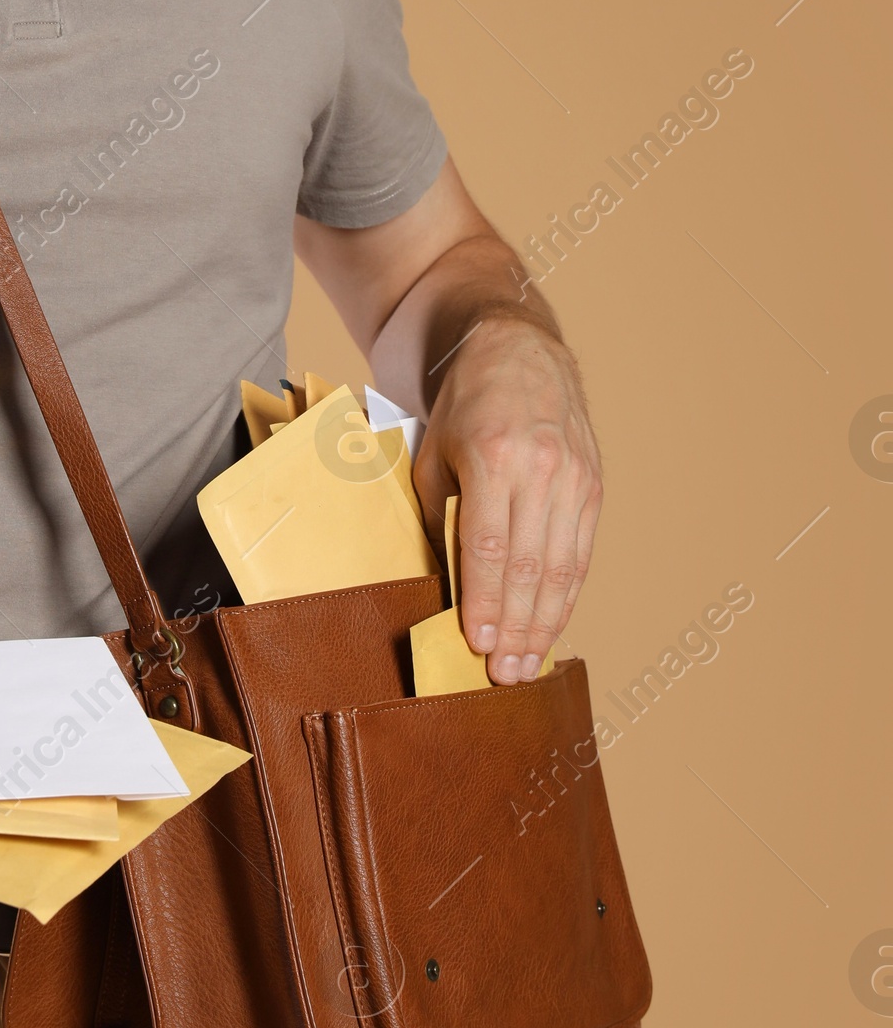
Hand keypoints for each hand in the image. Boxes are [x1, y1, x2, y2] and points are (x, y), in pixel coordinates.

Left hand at [411, 315, 602, 683]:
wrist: (518, 353)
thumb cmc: (464, 407)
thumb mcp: (433, 453)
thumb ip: (439, 515)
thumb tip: (444, 587)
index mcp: (495, 456)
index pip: (491, 546)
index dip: (486, 601)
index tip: (478, 644)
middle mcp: (542, 468)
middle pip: (531, 565)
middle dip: (518, 626)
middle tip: (505, 674)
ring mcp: (575, 477)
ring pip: (563, 566)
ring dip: (546, 622)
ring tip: (528, 666)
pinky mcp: (594, 486)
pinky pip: (581, 552)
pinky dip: (567, 595)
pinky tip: (552, 626)